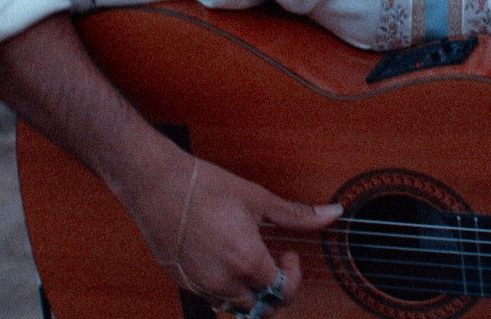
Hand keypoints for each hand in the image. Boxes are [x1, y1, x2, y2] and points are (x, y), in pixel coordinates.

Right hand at [122, 153, 342, 315]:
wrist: (156, 184)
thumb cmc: (206, 187)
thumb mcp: (258, 199)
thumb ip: (297, 215)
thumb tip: (334, 213)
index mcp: (247, 262)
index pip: (283, 293)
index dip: (293, 275)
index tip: (288, 253)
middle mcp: (224, 282)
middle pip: (262, 310)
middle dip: (276, 291)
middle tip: (273, 261)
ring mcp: (200, 285)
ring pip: (236, 309)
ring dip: (250, 294)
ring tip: (249, 261)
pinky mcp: (183, 282)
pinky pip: (212, 299)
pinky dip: (226, 289)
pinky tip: (224, 259)